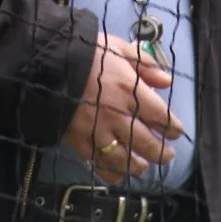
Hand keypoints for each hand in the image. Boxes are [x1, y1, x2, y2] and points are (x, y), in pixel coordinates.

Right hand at [63, 32, 185, 184]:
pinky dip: (111, 173)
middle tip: (167, 156)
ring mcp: (99, 132)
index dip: (173, 128)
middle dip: (162, 154)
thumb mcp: (116, 47)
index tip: (176, 132)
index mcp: (131, 91)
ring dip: (139, 166)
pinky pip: (100, 165)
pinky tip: (118, 174)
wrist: (45, 64)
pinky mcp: (80, 143)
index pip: (161, 117)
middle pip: (148, 144)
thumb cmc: (83, 52)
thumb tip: (166, 81)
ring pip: (127, 160)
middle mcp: (119, 116)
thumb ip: (143, 63)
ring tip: (143, 167)